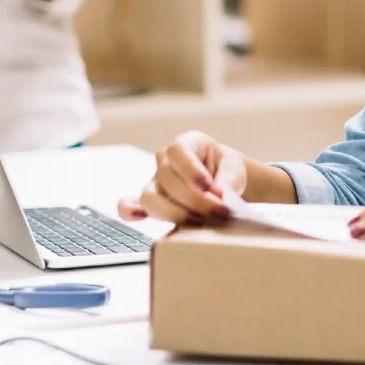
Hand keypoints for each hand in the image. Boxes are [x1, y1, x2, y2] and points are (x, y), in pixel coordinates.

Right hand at [117, 130, 247, 225]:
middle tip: (217, 211)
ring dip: (174, 213)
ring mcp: (155, 181)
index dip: (190, 169)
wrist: (221, 182)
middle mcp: (166, 160)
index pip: (178, 151)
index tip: (209, 186)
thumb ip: (229, 180)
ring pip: (151, 197)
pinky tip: (139, 217)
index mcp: (187, 143)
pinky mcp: (150, 201)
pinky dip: (130, 211)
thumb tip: (220, 195)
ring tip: (200, 221)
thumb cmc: (225, 171)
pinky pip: (130, 205)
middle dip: (193, 199)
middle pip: (166, 177)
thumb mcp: (234, 169)